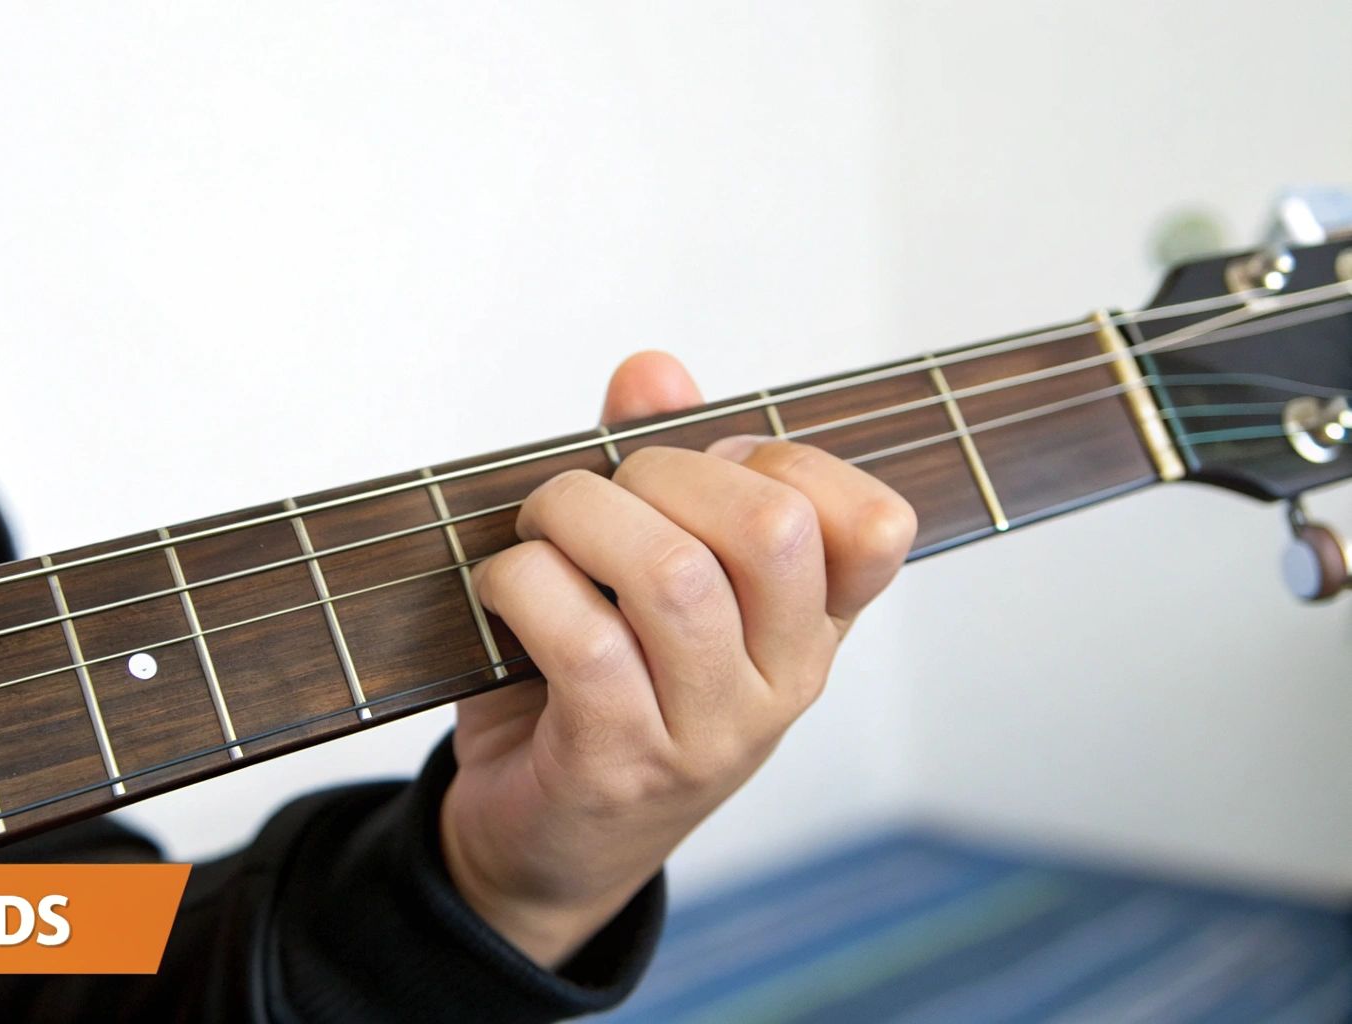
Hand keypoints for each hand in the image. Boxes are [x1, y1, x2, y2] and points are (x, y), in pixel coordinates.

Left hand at [439, 351, 916, 967]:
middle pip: (772, 530)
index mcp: (811, 630)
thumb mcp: (642, 576)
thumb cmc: (595, 690)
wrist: (542, 845)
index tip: (702, 467)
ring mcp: (709, 733)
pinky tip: (503, 587)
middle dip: (662, 471)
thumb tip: (655, 370)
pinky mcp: (620, 763)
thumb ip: (656, 468)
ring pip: (674, 576)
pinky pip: (583, 641)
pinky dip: (524, 584)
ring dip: (580, 516)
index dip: (783, 458)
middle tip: (595, 491)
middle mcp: (782, 685)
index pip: (876, 525)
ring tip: (541, 530)